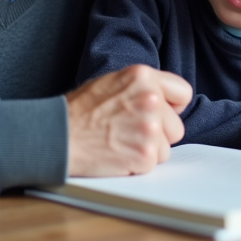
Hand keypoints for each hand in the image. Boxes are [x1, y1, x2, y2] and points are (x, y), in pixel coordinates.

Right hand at [66, 65, 192, 176]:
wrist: (57, 136)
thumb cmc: (80, 111)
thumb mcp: (112, 82)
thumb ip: (142, 87)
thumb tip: (166, 99)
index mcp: (143, 76)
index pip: (183, 93)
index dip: (172, 107)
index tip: (161, 114)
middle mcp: (151, 98)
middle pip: (177, 127)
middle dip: (159, 134)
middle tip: (129, 132)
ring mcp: (149, 127)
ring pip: (166, 149)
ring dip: (147, 150)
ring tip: (120, 142)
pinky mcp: (144, 154)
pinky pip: (152, 164)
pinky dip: (137, 164)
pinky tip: (117, 153)